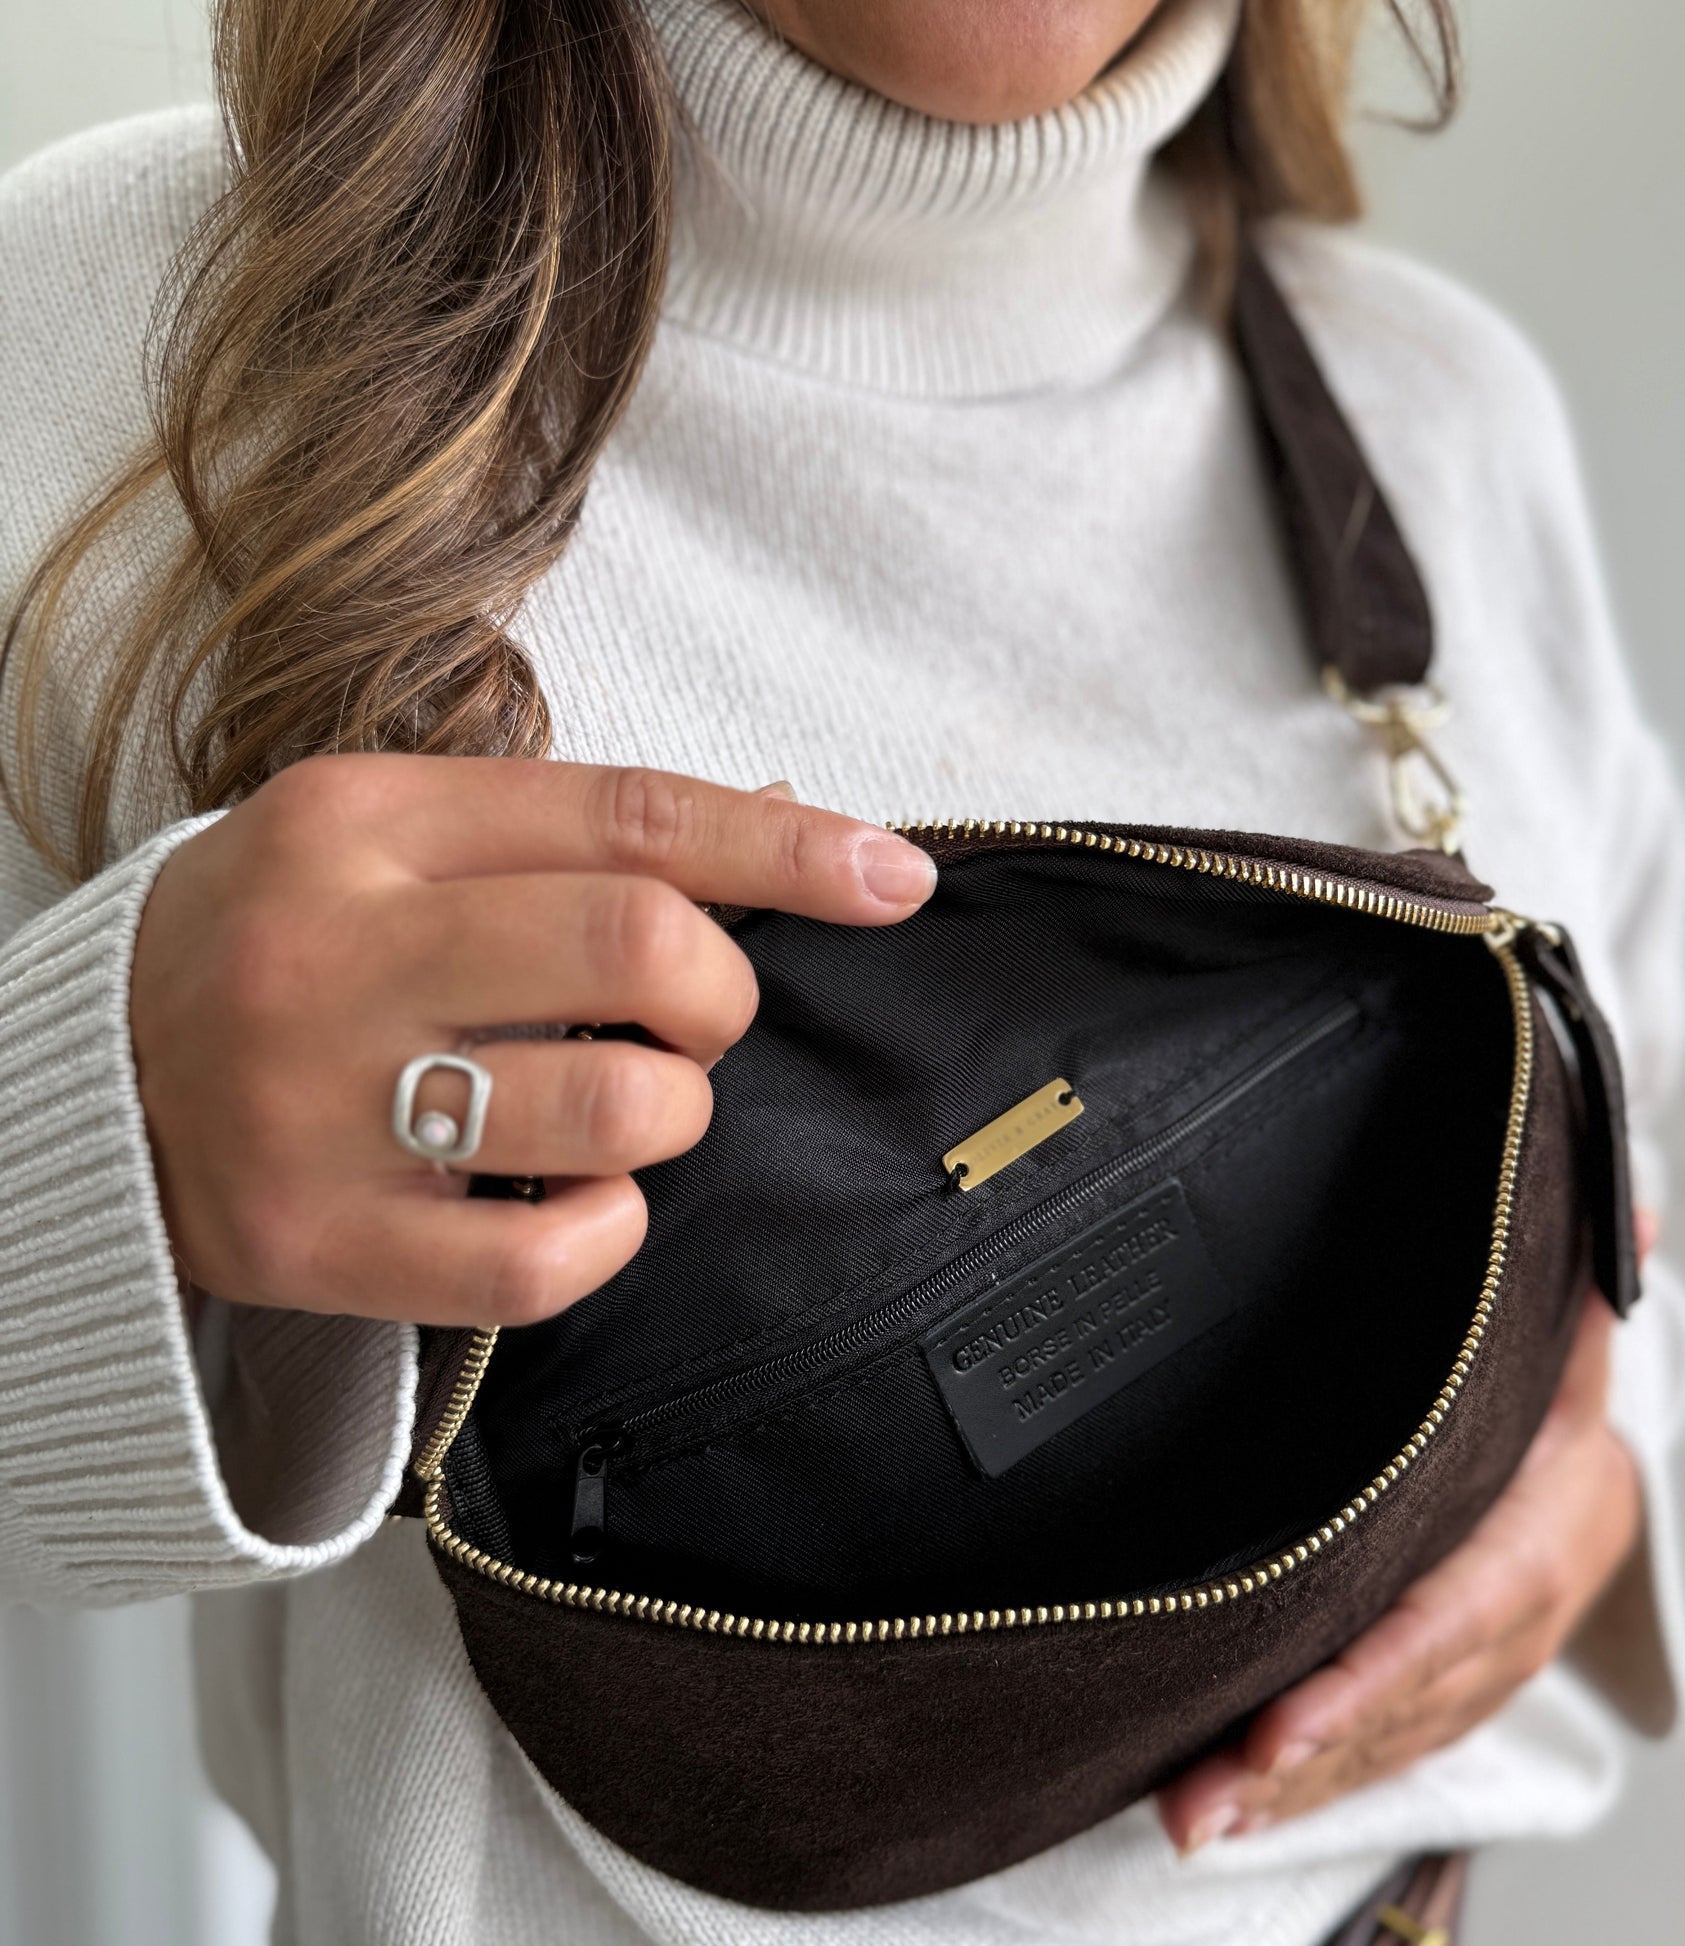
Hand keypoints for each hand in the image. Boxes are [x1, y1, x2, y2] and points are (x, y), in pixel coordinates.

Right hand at [130, 756, 935, 1326]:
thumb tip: (786, 823)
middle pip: (641, 944)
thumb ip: (575, 832)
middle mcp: (333, 952)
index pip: (628, 815)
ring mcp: (314, 1108)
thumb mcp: (396, 837)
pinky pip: (542, 1262)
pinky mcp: (313, 1246)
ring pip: (617, 1106)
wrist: (87, 1086)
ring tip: (629, 1104)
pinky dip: (610, 1230)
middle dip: (722, 992)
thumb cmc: (286, 943)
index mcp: (364, 822)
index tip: (895, 879)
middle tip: (692, 1015)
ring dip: (675, 1110)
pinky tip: (582, 1200)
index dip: (787, 848)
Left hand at [1157, 1280, 1644, 1852]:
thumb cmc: (1551, 1414)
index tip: (1286, 1722)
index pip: (1447, 1619)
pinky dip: (1311, 1791)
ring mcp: (1477, 1676)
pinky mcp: (1445, 1700)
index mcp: (1534, 1542)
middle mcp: (1507, 1626)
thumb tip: (1635, 1207)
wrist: (1592, 1488)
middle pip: (1400, 1703)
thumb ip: (1574, 1289)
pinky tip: (1233, 1814)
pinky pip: (1379, 1757)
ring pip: (1382, 1745)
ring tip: (1194, 1817)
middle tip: (1205, 1789)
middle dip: (1303, 1752)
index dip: (1369, 1677)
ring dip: (1290, 1790)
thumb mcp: (1567, 1350)